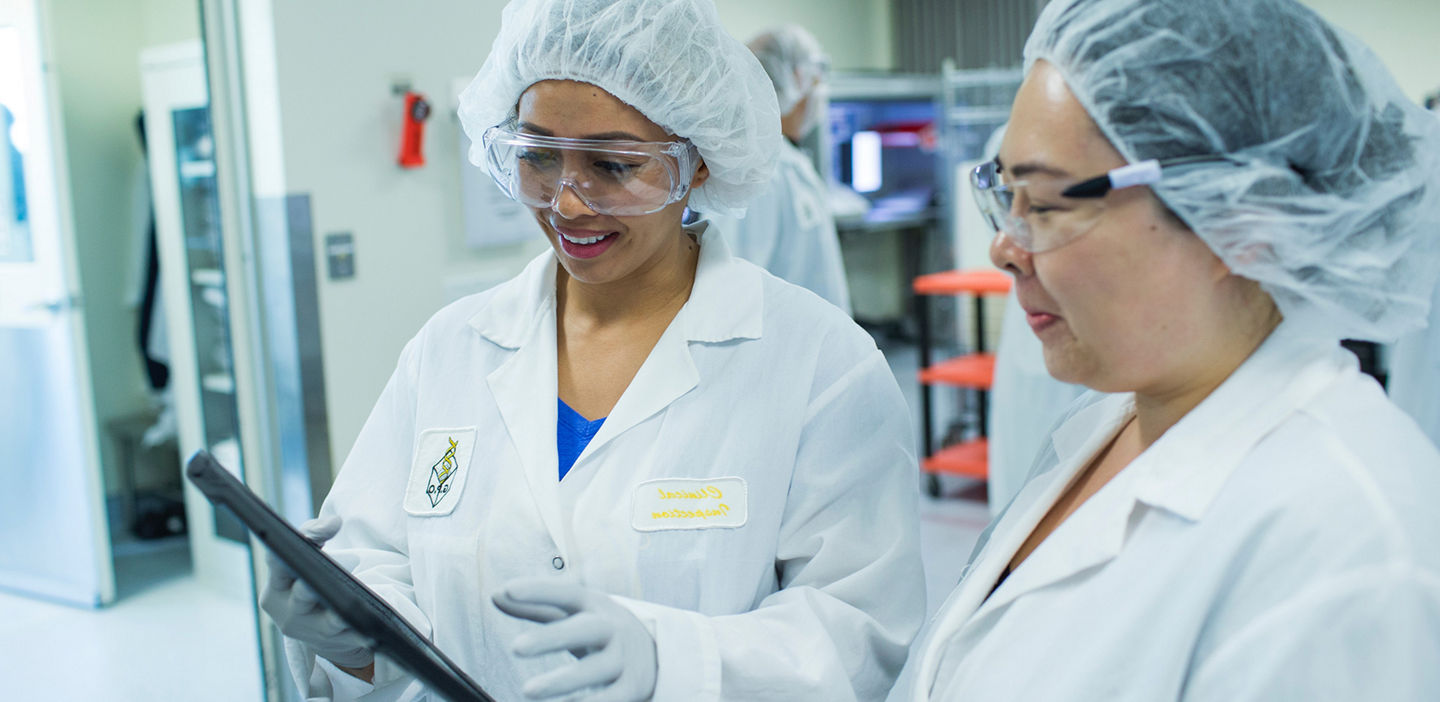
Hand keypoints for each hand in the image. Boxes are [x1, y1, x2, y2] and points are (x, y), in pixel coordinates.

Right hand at [259, 515, 373, 668]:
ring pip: (329, 622)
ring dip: (343, 614)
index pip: (278, 562)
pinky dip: (362, 629)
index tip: (329, 526)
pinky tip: (374, 626)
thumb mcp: (304, 559)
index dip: (301, 543)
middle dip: (311, 588)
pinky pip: (351, 636)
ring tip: (357, 606)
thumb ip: (313, 534)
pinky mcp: (333, 644)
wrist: (316, 629)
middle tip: (319, 582)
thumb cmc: (309, 582)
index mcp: (276, 586)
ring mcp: (310, 631)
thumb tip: (333, 522)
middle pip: (302, 595)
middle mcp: (288, 611)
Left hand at [494, 577, 657, 701]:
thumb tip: (495, 594)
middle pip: (583, 630)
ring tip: (527, 690)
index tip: (509, 589)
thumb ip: (535, 605)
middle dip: (551, 638)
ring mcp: (623, 658)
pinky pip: (611, 698)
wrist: (655, 653)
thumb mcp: (575, 613)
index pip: (566, 593)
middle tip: (515, 648)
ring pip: (594, 669)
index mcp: (594, 605)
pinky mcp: (632, 686)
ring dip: (562, 680)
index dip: (539, 590)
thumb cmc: (600, 630)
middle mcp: (611, 628)